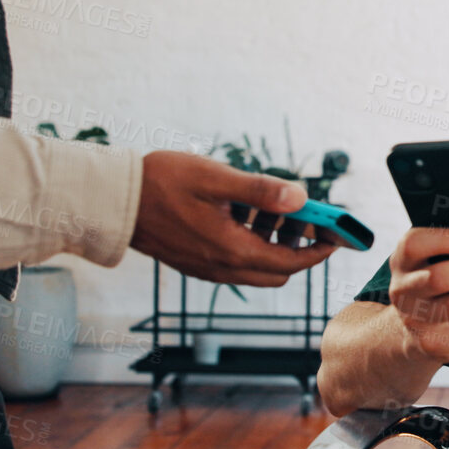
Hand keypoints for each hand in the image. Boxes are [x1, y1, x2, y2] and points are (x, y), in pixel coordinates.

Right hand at [129, 151, 336, 285]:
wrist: (113, 200)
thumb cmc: (160, 183)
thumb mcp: (216, 179)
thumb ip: (261, 190)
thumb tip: (302, 197)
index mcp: (232, 251)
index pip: (292, 262)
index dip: (319, 248)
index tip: (336, 232)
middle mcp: (222, 268)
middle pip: (278, 269)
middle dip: (298, 245)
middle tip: (305, 216)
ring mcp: (207, 268)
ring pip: (256, 266)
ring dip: (272, 241)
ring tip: (271, 206)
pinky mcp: (195, 261)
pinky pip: (234, 259)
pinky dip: (249, 241)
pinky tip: (241, 210)